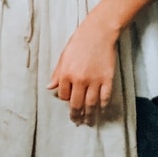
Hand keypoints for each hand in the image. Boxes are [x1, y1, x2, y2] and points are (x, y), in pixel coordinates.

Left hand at [47, 12, 119, 126]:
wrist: (98, 34)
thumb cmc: (78, 43)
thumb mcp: (63, 57)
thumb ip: (57, 73)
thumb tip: (50, 87)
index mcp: (66, 74)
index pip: (63, 95)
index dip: (65, 100)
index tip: (68, 103)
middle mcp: (79, 80)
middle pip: (76, 103)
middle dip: (76, 115)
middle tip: (77, 122)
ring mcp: (94, 81)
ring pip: (91, 104)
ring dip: (90, 115)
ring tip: (89, 122)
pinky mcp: (107, 79)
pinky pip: (105, 97)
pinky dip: (103, 106)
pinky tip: (101, 110)